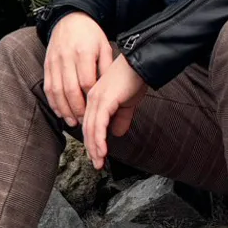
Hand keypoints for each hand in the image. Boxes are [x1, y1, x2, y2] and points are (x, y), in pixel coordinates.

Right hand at [44, 12, 112, 127]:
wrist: (70, 19)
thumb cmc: (91, 35)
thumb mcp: (104, 47)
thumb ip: (105, 68)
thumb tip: (107, 90)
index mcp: (83, 52)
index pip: (86, 81)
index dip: (91, 99)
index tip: (97, 110)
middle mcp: (67, 58)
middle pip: (70, 89)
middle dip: (78, 109)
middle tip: (85, 122)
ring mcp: (54, 61)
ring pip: (57, 91)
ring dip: (64, 110)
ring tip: (73, 122)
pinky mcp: (47, 65)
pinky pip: (48, 87)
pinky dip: (53, 102)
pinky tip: (60, 112)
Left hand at [83, 53, 146, 169]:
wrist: (140, 64)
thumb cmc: (134, 79)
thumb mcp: (127, 102)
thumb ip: (121, 117)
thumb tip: (117, 133)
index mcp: (95, 97)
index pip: (90, 122)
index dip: (92, 140)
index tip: (97, 155)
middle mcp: (92, 98)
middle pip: (87, 128)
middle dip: (91, 148)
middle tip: (97, 163)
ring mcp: (97, 99)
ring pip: (91, 128)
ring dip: (95, 147)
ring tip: (99, 162)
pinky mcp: (104, 100)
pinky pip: (98, 124)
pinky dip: (99, 139)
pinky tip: (102, 151)